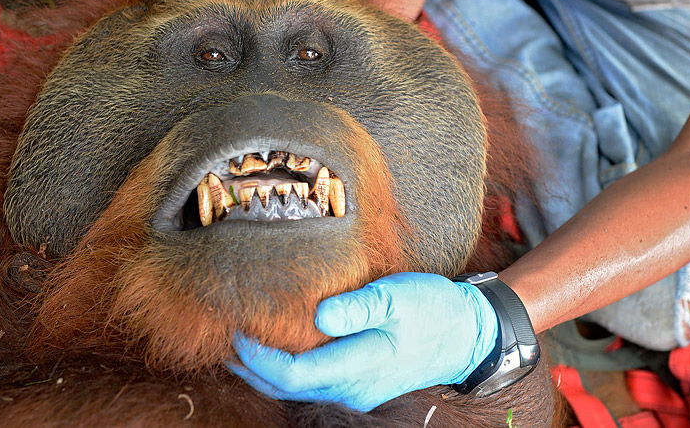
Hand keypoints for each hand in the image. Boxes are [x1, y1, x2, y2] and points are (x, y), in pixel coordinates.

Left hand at [228, 272, 497, 411]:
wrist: (465, 334)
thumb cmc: (432, 310)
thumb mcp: (399, 297)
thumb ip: (358, 307)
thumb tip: (318, 315)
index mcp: (358, 368)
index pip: (290, 374)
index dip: (256, 356)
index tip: (236, 328)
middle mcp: (351, 388)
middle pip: (284, 388)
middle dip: (250, 366)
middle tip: (224, 336)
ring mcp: (355, 391)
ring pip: (296, 389)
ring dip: (265, 369)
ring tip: (241, 343)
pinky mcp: (359, 383)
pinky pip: (311, 383)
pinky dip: (286, 368)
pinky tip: (277, 349)